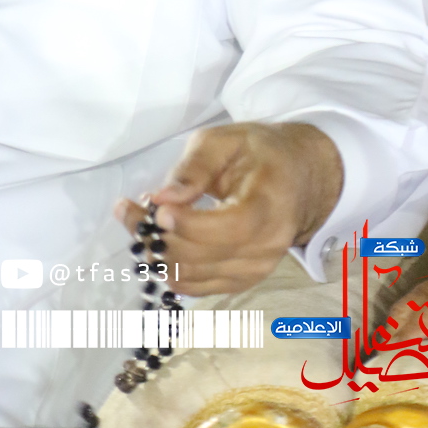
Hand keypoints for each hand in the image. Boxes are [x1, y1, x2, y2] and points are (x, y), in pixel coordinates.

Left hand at [115, 122, 343, 296]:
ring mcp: (255, 270)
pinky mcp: (241, 281)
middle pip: (203, 258)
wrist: (299, 178)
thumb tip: (162, 198)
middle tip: (129, 208)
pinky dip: (169, 267)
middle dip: (157, 236)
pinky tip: (156, 240)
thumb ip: (195, 166)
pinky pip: (197, 288)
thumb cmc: (259, 152)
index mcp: (269, 205)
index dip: (189, 225)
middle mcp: (267, 247)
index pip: (230, 228)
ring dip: (157, 253)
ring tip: (139, 220)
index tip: (155, 208)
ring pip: (193, 277)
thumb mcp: (225, 140)